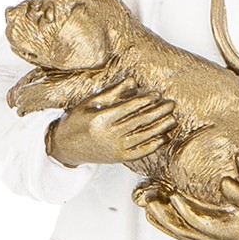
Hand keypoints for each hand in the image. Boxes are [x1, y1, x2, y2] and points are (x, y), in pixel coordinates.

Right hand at [46, 83, 175, 167]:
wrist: (66, 147)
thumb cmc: (78, 120)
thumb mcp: (90, 103)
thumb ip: (113, 92)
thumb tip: (133, 80)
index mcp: (101, 118)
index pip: (129, 108)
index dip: (144, 100)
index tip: (157, 94)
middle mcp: (109, 135)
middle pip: (139, 122)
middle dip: (157, 112)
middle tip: (171, 104)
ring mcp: (114, 148)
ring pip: (142, 137)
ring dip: (159, 128)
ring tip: (172, 119)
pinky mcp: (118, 158)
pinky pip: (139, 152)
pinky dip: (152, 146)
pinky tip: (163, 138)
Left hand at [144, 182, 238, 239]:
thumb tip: (225, 182)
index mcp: (228, 232)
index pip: (201, 224)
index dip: (185, 212)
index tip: (173, 197)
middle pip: (185, 233)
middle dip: (166, 219)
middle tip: (151, 203)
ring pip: (181, 234)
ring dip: (163, 222)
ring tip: (148, 206)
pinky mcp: (207, 237)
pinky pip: (184, 233)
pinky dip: (169, 224)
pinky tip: (156, 213)